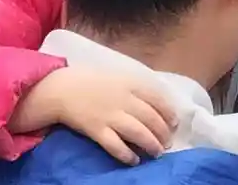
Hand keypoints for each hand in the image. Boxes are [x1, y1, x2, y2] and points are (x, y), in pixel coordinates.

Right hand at [11, 66, 176, 165]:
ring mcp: (110, 115)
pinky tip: (134, 160)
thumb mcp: (119, 76)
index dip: (169, 112)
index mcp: (130, 83)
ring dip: (150, 145)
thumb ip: (137, 87)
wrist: (62, 88)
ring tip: (156, 153)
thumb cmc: (92, 81)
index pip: (158, 98)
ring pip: (137, 133)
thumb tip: (158, 102)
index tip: (175, 123)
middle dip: (162, 133)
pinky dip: (127, 155)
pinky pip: (115, 145)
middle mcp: (123, 99)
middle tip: (167, 142)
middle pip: (150, 118)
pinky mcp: (96, 130)